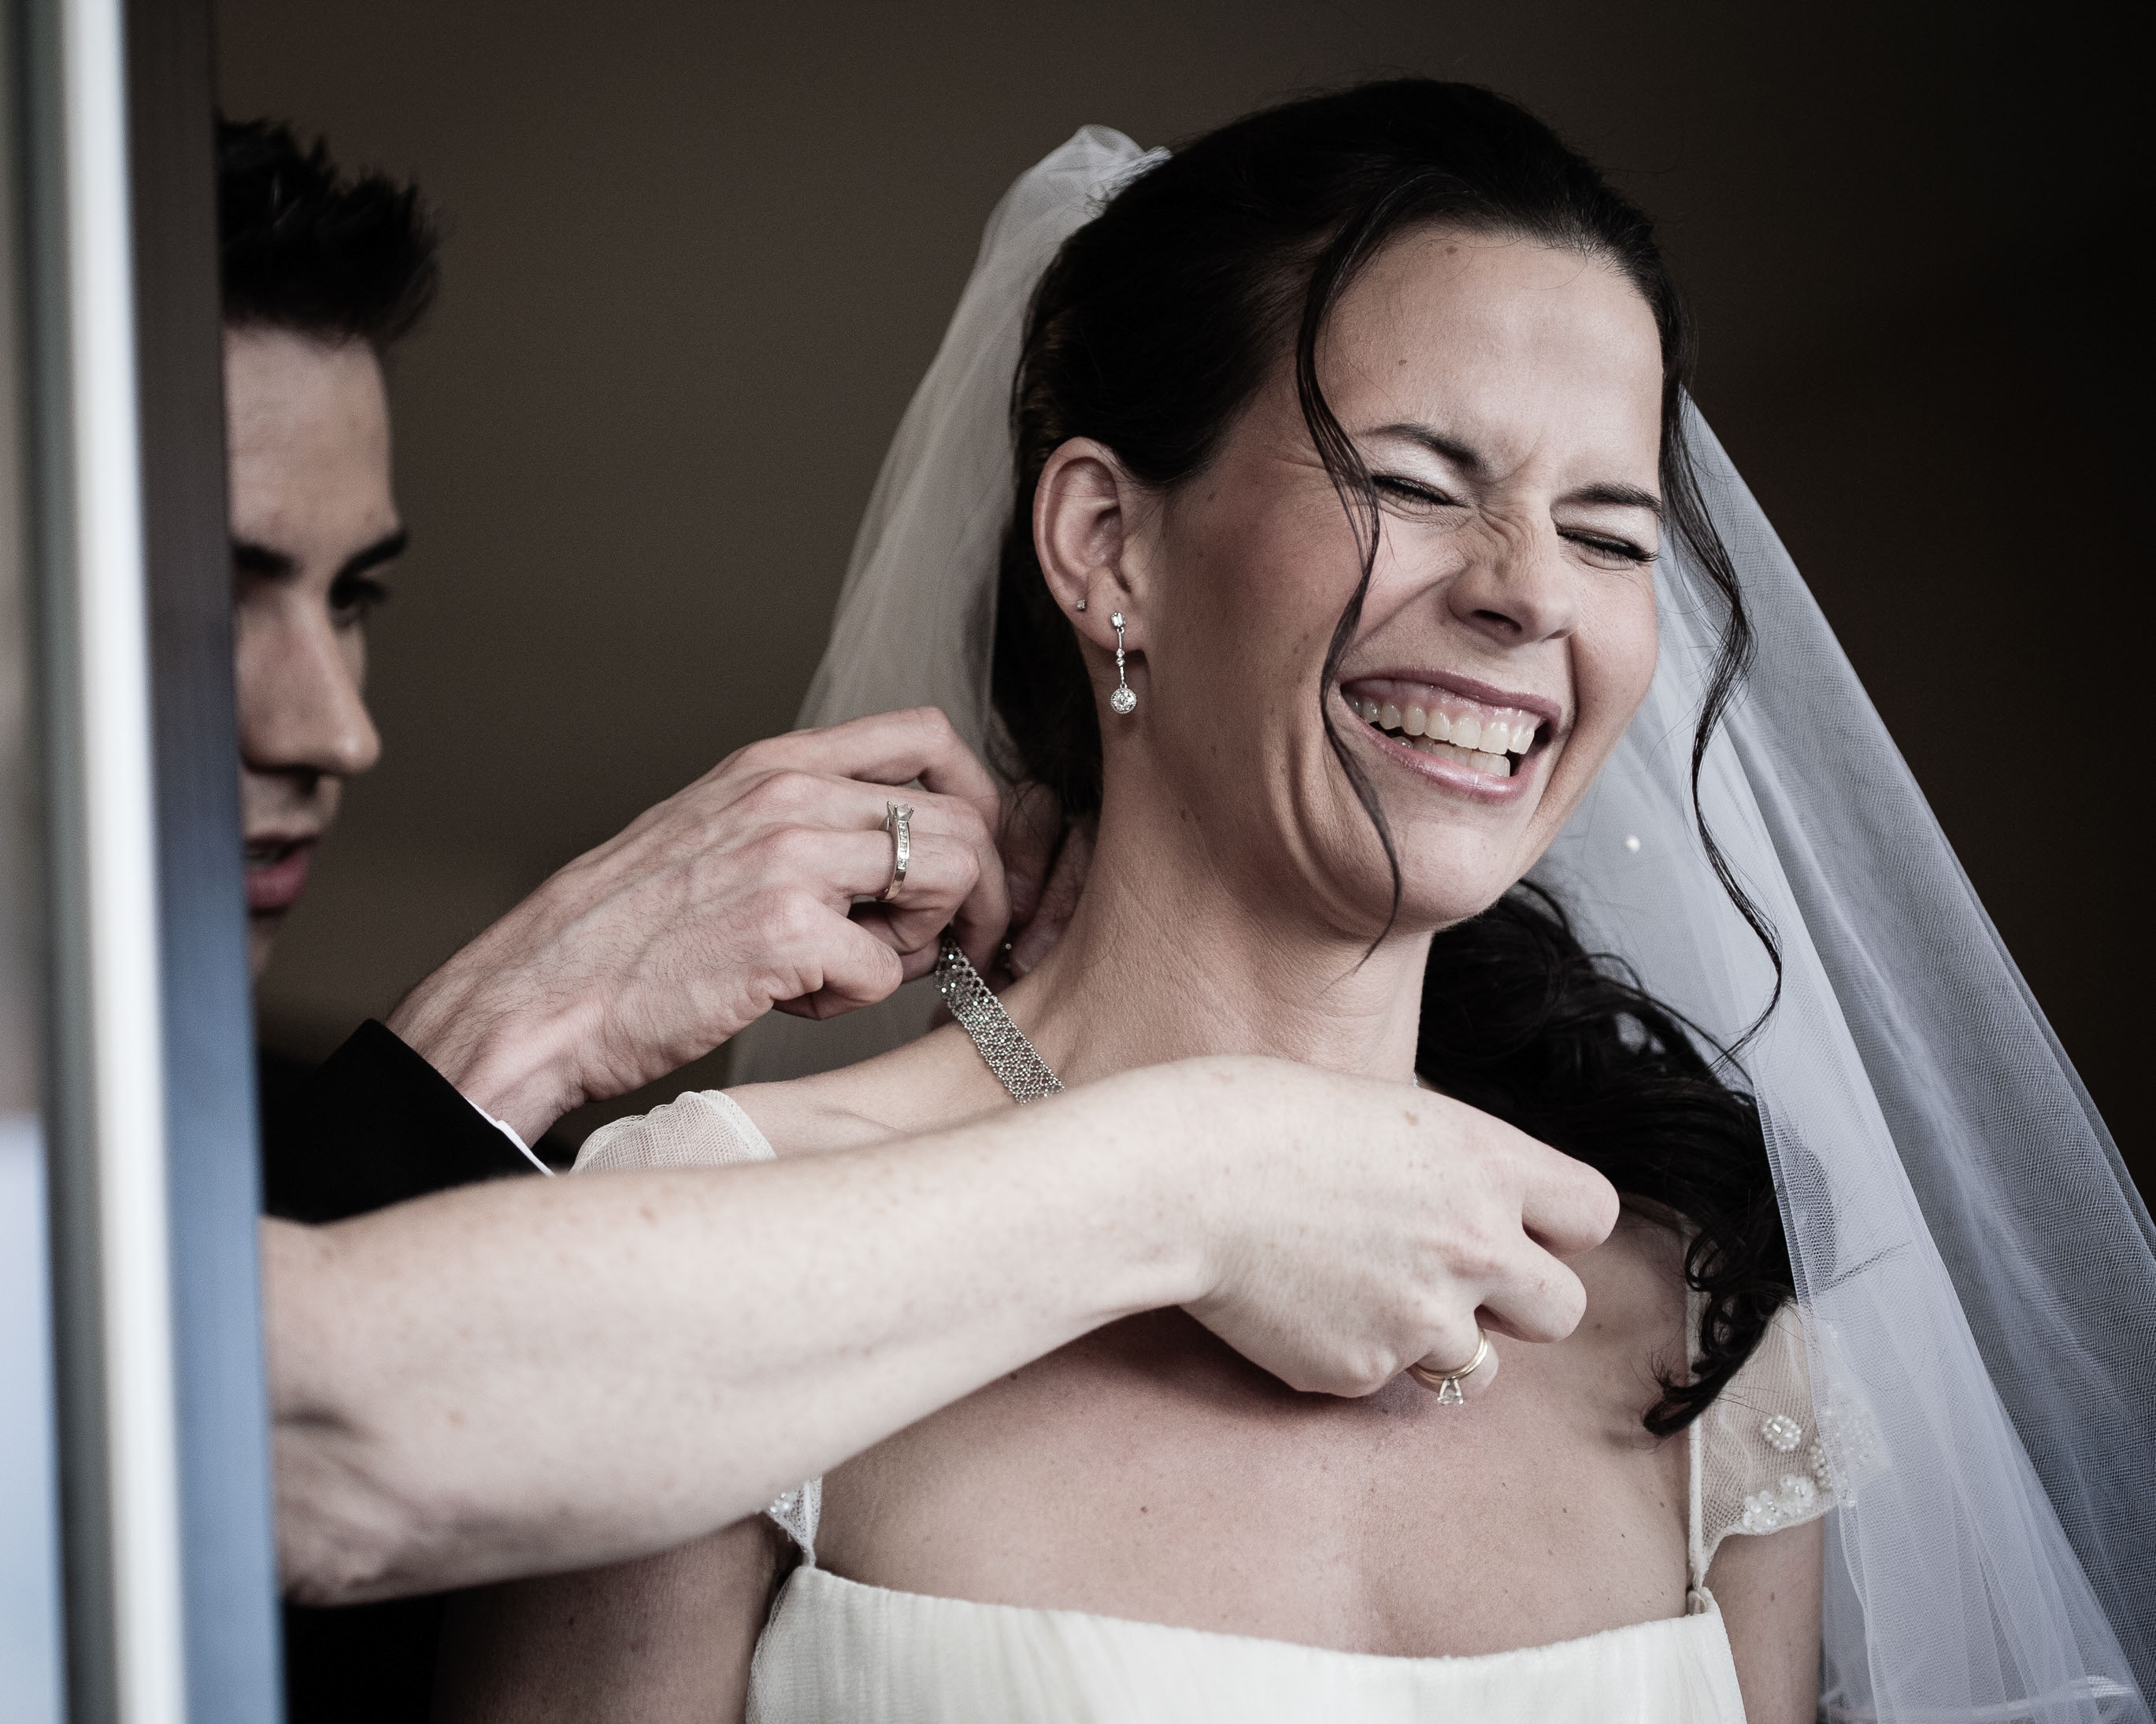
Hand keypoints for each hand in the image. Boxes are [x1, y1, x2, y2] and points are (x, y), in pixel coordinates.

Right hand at [390, 707, 1015, 1140]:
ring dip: (921, 942)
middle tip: (937, 947)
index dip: (978, 801)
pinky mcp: (786, 932)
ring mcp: (790, 858)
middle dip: (974, 895)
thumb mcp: (716, 834)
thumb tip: (906, 851)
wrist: (540, 997)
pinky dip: (854, 1001)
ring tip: (853, 969)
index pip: (929, 736)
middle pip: (961, 818)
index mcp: (774, 764)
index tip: (971, 864)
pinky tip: (794, 1002)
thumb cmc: (626, 934)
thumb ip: (806, 821)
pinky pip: (886, 968)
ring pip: (948, 877)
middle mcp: (789, 795)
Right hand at [1119, 1056, 1617, 1397]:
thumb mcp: (1385, 1111)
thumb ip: (1452, 1167)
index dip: (1555, 1226)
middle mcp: (1474, 1248)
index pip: (1593, 1215)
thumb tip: (1479, 1204)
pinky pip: (1383, 1378)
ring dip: (1436, 1338)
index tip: (1519, 1225)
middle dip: (1519, 1302)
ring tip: (1361, 1289)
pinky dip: (1351, 1351)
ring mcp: (1421, 1321)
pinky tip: (1300, 1303)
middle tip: (1455, 1278)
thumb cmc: (1263, 1118)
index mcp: (1486, 1164)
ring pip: (1476, 1366)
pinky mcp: (1361, 1373)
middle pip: (1563, 1312)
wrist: (1178, 1178)